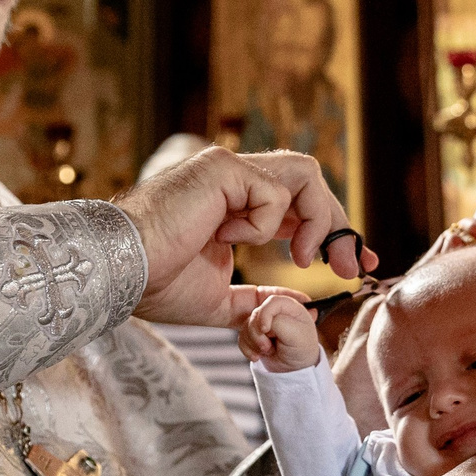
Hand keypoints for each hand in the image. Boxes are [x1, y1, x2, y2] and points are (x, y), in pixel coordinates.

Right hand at [114, 147, 376, 325]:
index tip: (355, 264)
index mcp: (235, 207)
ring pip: (304, 174)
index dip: (335, 231)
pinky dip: (265, 225)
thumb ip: (257, 301)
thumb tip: (297, 306)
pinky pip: (273, 193)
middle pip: (311, 183)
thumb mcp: (220, 300)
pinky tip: (231, 240)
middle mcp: (234, 179)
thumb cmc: (155, 282)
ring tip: (301, 259)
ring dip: (318, 219)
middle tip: (348, 267)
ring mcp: (228, 169)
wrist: (119, 271)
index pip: (300, 205)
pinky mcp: (222, 169)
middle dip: (340, 227)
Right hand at [238, 291, 321, 370]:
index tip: (265, 330)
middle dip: (258, 333)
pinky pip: (242, 336)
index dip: (265, 314)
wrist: (295, 369)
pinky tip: (258, 356)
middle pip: (256, 313)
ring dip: (254, 342)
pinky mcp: (255, 334)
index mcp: (290, 307)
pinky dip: (247, 348)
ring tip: (268, 351)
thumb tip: (263, 323)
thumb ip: (279, 322)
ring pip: (246, 325)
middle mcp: (276, 312)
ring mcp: (264, 323)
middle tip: (268, 347)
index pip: (272, 301)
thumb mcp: (295, 334)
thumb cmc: (302, 349)